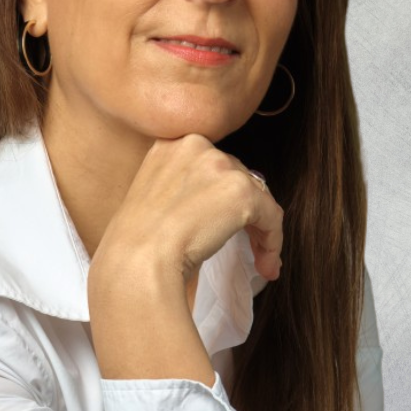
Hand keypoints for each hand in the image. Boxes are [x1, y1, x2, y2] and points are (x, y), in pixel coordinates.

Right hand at [93, 132, 283, 285]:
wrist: (138, 261)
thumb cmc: (137, 243)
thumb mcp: (152, 198)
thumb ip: (181, 188)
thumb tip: (213, 208)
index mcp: (170, 145)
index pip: (211, 166)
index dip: (220, 197)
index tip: (221, 223)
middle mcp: (196, 146)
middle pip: (237, 176)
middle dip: (243, 212)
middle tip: (245, 244)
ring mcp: (220, 166)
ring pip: (257, 196)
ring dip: (260, 229)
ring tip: (259, 261)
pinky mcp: (241, 192)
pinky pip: (272, 217)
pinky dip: (273, 242)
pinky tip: (266, 266)